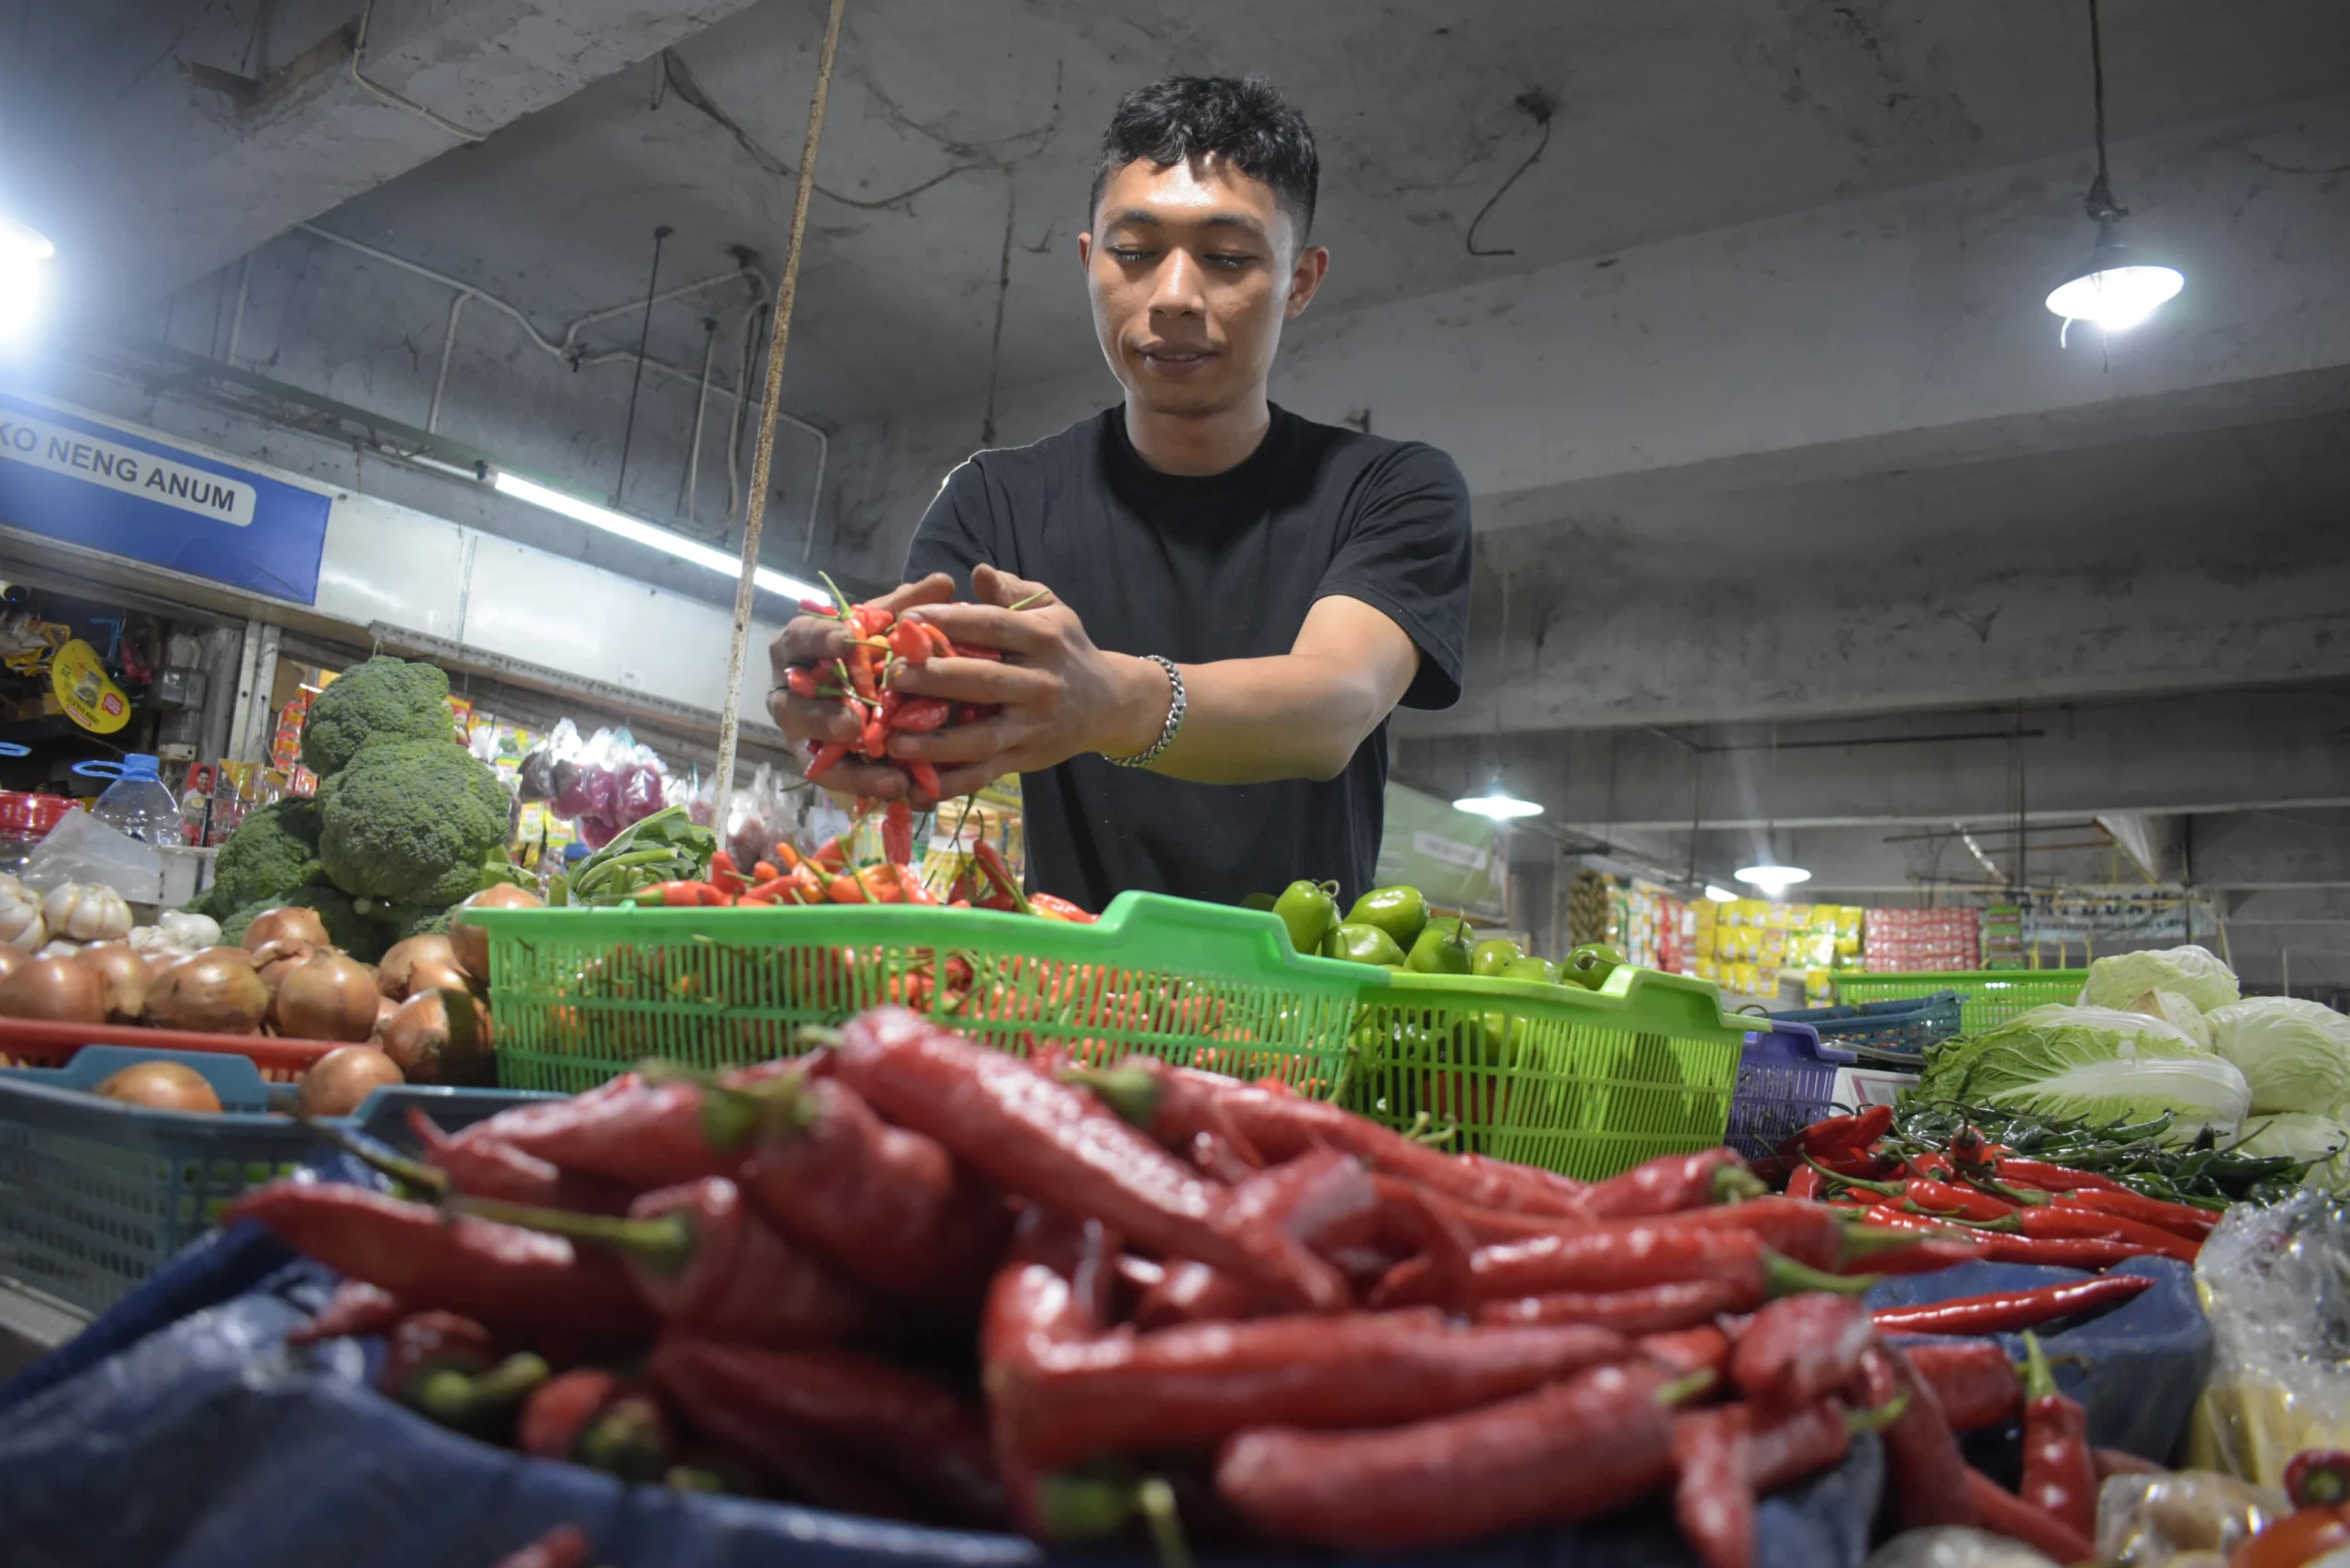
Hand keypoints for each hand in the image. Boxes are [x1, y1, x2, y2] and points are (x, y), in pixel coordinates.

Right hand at [765, 572, 955, 800]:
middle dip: (822, 714)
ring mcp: (800, 730)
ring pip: (809, 746)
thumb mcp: (887, 627)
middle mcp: (791, 689)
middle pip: (792, 703)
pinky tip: (898, 785)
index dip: (820, 639)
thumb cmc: (872, 650)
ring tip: (880, 762)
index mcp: (800, 646)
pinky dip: (864, 782)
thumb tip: (943, 581)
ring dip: (844, 760)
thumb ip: (908, 608)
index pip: (800, 638)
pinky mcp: (819, 762)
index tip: (848, 640)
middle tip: (854, 721)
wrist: (872, 691)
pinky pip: (834, 776)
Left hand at [884, 565, 1168, 797]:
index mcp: (1044, 639)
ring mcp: (1034, 726)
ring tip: (894, 739)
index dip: (949, 621)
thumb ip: (1014, 592)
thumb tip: (978, 573)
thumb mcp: (1053, 611)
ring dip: (936, 742)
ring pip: (981, 736)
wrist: (1111, 703)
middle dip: (934, 679)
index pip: (993, 626)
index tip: (907, 618)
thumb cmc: (1067, 649)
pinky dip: (951, 782)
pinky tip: (916, 785)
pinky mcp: (1027, 758)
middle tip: (892, 676)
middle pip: (983, 681)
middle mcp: (1042, 683)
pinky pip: (985, 773)